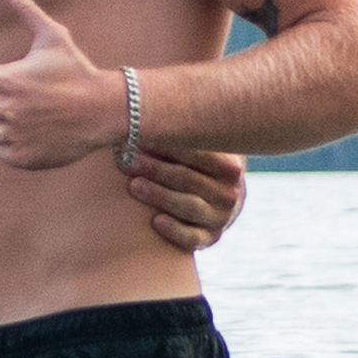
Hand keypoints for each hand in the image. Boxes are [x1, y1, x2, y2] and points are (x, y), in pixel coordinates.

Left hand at [0, 0, 123, 169]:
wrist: (104, 109)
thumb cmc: (76, 70)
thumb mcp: (51, 35)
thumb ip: (22, 6)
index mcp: (2, 80)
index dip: (5, 81)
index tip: (29, 82)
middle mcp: (2, 109)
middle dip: (7, 103)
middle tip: (37, 100)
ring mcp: (11, 136)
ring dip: (10, 125)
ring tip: (38, 116)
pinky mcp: (20, 158)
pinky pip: (3, 151)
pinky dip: (17, 145)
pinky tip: (39, 133)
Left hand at [126, 144, 246, 253]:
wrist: (215, 198)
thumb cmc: (195, 163)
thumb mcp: (197, 147)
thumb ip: (179, 136)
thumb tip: (141, 119)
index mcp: (229, 165)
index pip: (199, 153)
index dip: (167, 144)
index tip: (139, 136)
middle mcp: (229, 192)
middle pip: (189, 179)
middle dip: (156, 169)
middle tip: (128, 160)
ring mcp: (221, 218)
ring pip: (189, 206)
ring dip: (159, 195)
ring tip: (134, 185)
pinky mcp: (210, 238)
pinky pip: (192, 238)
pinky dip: (175, 230)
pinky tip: (155, 221)